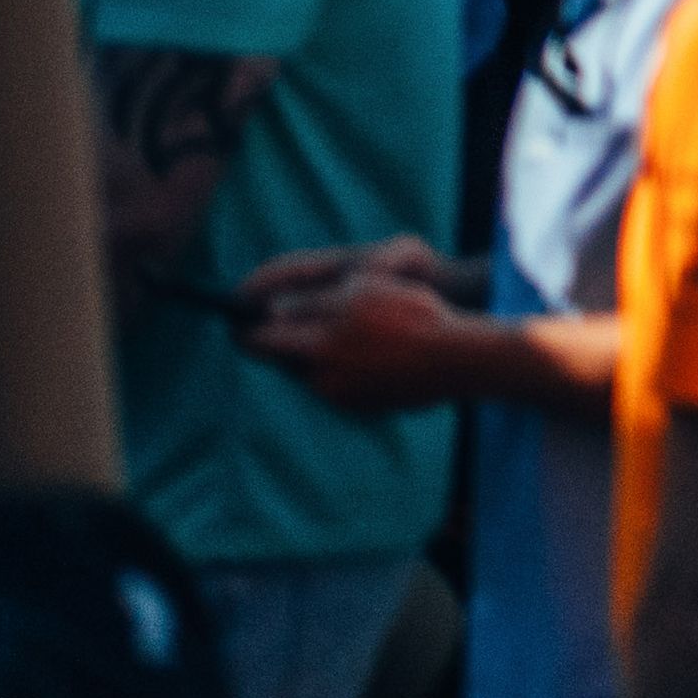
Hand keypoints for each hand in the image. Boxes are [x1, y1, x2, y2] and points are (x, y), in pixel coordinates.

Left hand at [241, 248, 502, 414]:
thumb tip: (271, 311)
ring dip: (317, 353)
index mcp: (319, 344)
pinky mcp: (360, 405)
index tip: (239, 320)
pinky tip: (370, 353)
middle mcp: (322, 375)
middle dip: (285, 340)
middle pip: (284, 358)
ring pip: (311, 370)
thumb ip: (311, 302)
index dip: (247, 327)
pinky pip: (337, 383)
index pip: (262, 339)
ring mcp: (340, 394)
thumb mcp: (362, 291)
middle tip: (292, 323)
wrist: (459, 359)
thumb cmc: (414, 315)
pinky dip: (342, 368)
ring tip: (349, 333)